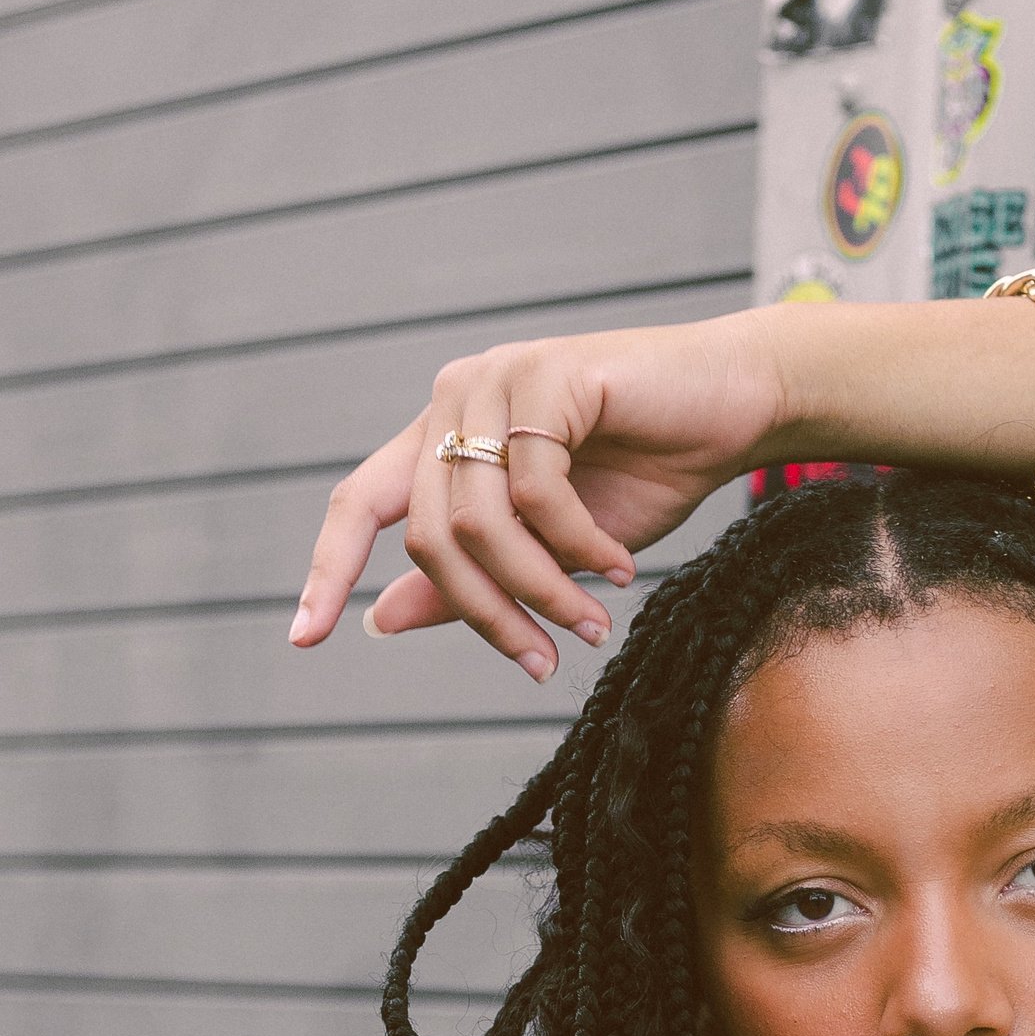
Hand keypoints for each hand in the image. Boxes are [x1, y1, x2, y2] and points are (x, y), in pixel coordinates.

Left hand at [290, 312, 789, 681]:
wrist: (731, 408)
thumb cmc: (645, 473)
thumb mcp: (546, 548)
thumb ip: (468, 577)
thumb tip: (378, 618)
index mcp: (442, 436)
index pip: (360, 502)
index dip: (327, 569)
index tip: (303, 640)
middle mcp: (455, 400)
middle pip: (429, 535)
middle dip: (487, 613)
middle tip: (543, 660)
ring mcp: (496, 380)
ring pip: (480, 521)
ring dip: (538, 588)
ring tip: (590, 622)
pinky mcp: (546, 375)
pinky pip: (537, 492)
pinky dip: (579, 546)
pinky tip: (618, 563)